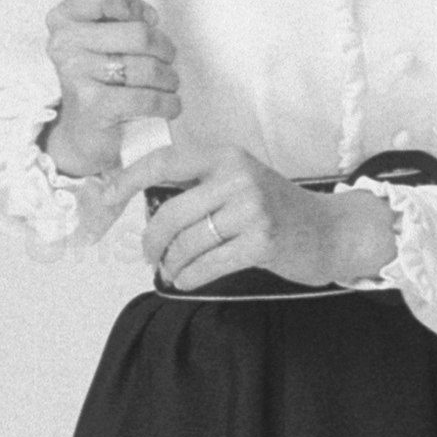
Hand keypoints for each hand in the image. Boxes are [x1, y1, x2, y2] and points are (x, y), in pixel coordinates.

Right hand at [43, 0, 176, 177]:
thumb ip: (122, 17)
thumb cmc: (102, 76)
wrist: (83, 130)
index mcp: (64, 19)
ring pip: (147, 67)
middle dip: (165, 48)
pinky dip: (167, 103)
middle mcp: (63, 43)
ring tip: (168, 83)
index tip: (145, 21)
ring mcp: (75, 74)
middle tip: (167, 59)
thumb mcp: (103, 39)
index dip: (132, 6)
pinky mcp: (92, 104)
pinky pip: (145, 98)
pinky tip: (169, 105)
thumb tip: (150, 19)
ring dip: (169, 78)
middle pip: (138, 32)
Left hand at [138, 145, 397, 294]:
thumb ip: (202, 187)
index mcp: (227, 155)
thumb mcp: (241, 183)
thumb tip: (145, 205)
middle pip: (171, 212)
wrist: (331, 231)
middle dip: (152, 240)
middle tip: (150, 255)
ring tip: (172, 270)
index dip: (128, 179)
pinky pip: (208, 264)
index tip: (105, 196)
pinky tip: (186, 281)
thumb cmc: (278, 210)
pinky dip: (189, 277)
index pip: (166, 162)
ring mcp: (252, 209)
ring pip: (188, 242)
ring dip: (172, 263)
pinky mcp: (262, 241)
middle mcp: (239, 176)